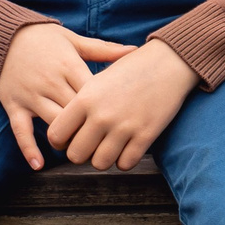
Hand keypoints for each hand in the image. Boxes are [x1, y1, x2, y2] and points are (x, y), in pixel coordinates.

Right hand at [0, 22, 135, 169]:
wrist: (5, 36)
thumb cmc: (46, 38)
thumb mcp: (75, 40)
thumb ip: (104, 50)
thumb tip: (134, 50)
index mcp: (69, 65)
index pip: (93, 93)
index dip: (108, 108)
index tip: (123, 119)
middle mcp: (50, 82)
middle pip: (76, 112)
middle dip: (91, 127)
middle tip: (107, 142)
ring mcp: (31, 96)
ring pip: (53, 123)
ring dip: (67, 139)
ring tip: (83, 153)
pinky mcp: (13, 105)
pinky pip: (20, 131)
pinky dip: (28, 148)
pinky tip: (39, 165)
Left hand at [46, 40, 200, 170]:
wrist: (169, 62)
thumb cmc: (131, 70)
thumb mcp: (98, 81)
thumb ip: (80, 107)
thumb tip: (67, 133)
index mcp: (85, 99)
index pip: (56, 136)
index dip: (61, 142)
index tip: (72, 138)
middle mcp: (101, 115)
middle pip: (76, 155)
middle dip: (83, 153)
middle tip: (93, 144)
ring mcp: (124, 127)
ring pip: (100, 163)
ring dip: (104, 158)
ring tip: (111, 146)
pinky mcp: (146, 134)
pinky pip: (125, 163)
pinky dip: (125, 160)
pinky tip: (128, 147)